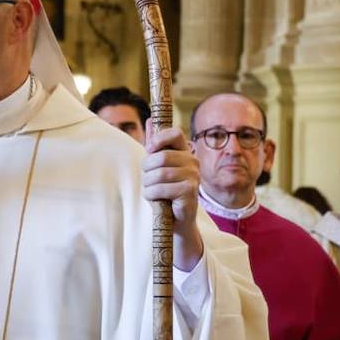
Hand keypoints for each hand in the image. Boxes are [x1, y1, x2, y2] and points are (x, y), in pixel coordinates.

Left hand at [141, 126, 204, 270]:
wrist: (176, 220)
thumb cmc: (165, 191)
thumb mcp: (157, 167)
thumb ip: (154, 145)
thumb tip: (149, 119)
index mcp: (185, 152)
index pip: (175, 133)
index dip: (158, 139)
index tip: (149, 150)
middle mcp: (192, 162)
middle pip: (160, 157)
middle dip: (147, 170)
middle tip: (148, 180)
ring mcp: (193, 177)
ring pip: (159, 174)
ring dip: (148, 185)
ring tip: (153, 191)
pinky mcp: (189, 192)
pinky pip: (161, 188)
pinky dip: (152, 195)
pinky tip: (157, 200)